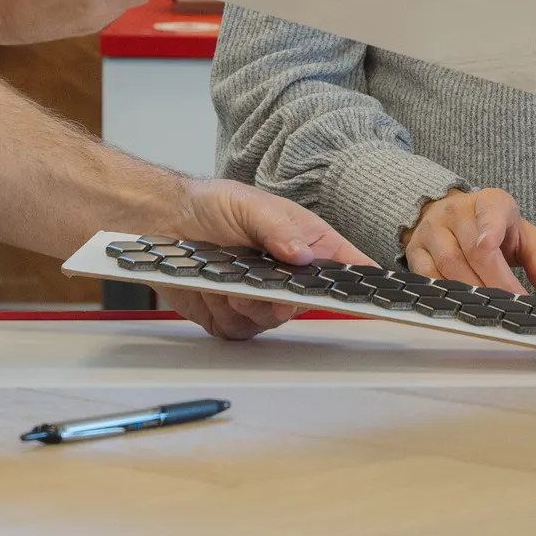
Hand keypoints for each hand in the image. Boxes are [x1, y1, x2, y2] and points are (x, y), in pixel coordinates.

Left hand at [152, 177, 370, 339]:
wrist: (166, 221)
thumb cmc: (212, 205)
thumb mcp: (250, 205)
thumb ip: (278, 229)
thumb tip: (304, 254)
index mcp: (306, 242)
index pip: (346, 266)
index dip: (360, 283)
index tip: (369, 295)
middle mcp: (288, 276)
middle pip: (307, 303)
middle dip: (283, 296)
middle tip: (268, 286)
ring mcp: (262, 300)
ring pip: (271, 320)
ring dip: (248, 303)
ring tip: (227, 279)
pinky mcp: (234, 317)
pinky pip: (240, 330)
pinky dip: (224, 313)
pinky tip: (212, 290)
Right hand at [404, 188, 535, 296]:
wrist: (452, 217)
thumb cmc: (495, 229)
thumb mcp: (522, 235)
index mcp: (489, 201)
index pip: (490, 212)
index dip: (489, 229)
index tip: (490, 245)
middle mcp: (457, 211)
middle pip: (473, 249)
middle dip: (495, 280)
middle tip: (512, 301)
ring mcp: (432, 230)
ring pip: (449, 264)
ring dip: (472, 290)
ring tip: (492, 308)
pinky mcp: (416, 250)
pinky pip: (428, 276)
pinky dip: (447, 293)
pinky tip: (463, 305)